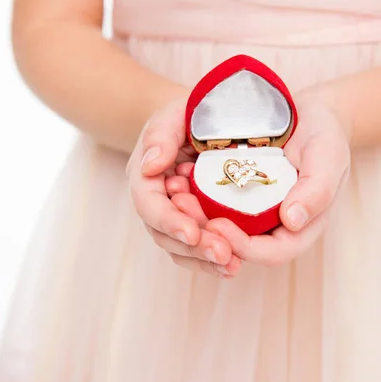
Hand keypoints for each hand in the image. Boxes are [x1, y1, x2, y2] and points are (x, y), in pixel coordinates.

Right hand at [127, 100, 241, 277]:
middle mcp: (157, 201)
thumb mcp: (175, 114)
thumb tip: (150, 166)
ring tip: (232, 266)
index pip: (148, 204)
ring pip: (181, 248)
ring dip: (205, 261)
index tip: (192, 233)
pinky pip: (198, 249)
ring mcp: (175, 215)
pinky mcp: (195, 224)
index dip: (168, 220)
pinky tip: (234, 267)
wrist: (205, 122)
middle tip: (223, 254)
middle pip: (165, 233)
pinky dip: (213, 262)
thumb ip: (161, 135)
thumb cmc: (190, 114)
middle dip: (193, 248)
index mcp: (146, 176)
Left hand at [168, 96, 350, 266]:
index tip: (216, 225)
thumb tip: (292, 220)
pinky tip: (180, 177)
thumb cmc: (324, 135)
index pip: (269, 252)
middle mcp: (273, 227)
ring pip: (217, 230)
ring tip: (176, 191)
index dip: (240, 246)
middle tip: (182, 206)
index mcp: (299, 228)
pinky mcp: (236, 196)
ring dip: (193, 217)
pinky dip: (194, 197)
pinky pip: (211, 206)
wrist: (310, 114)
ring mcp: (252, 213)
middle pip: (236, 247)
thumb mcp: (327, 155)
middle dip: (205, 234)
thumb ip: (316, 189)